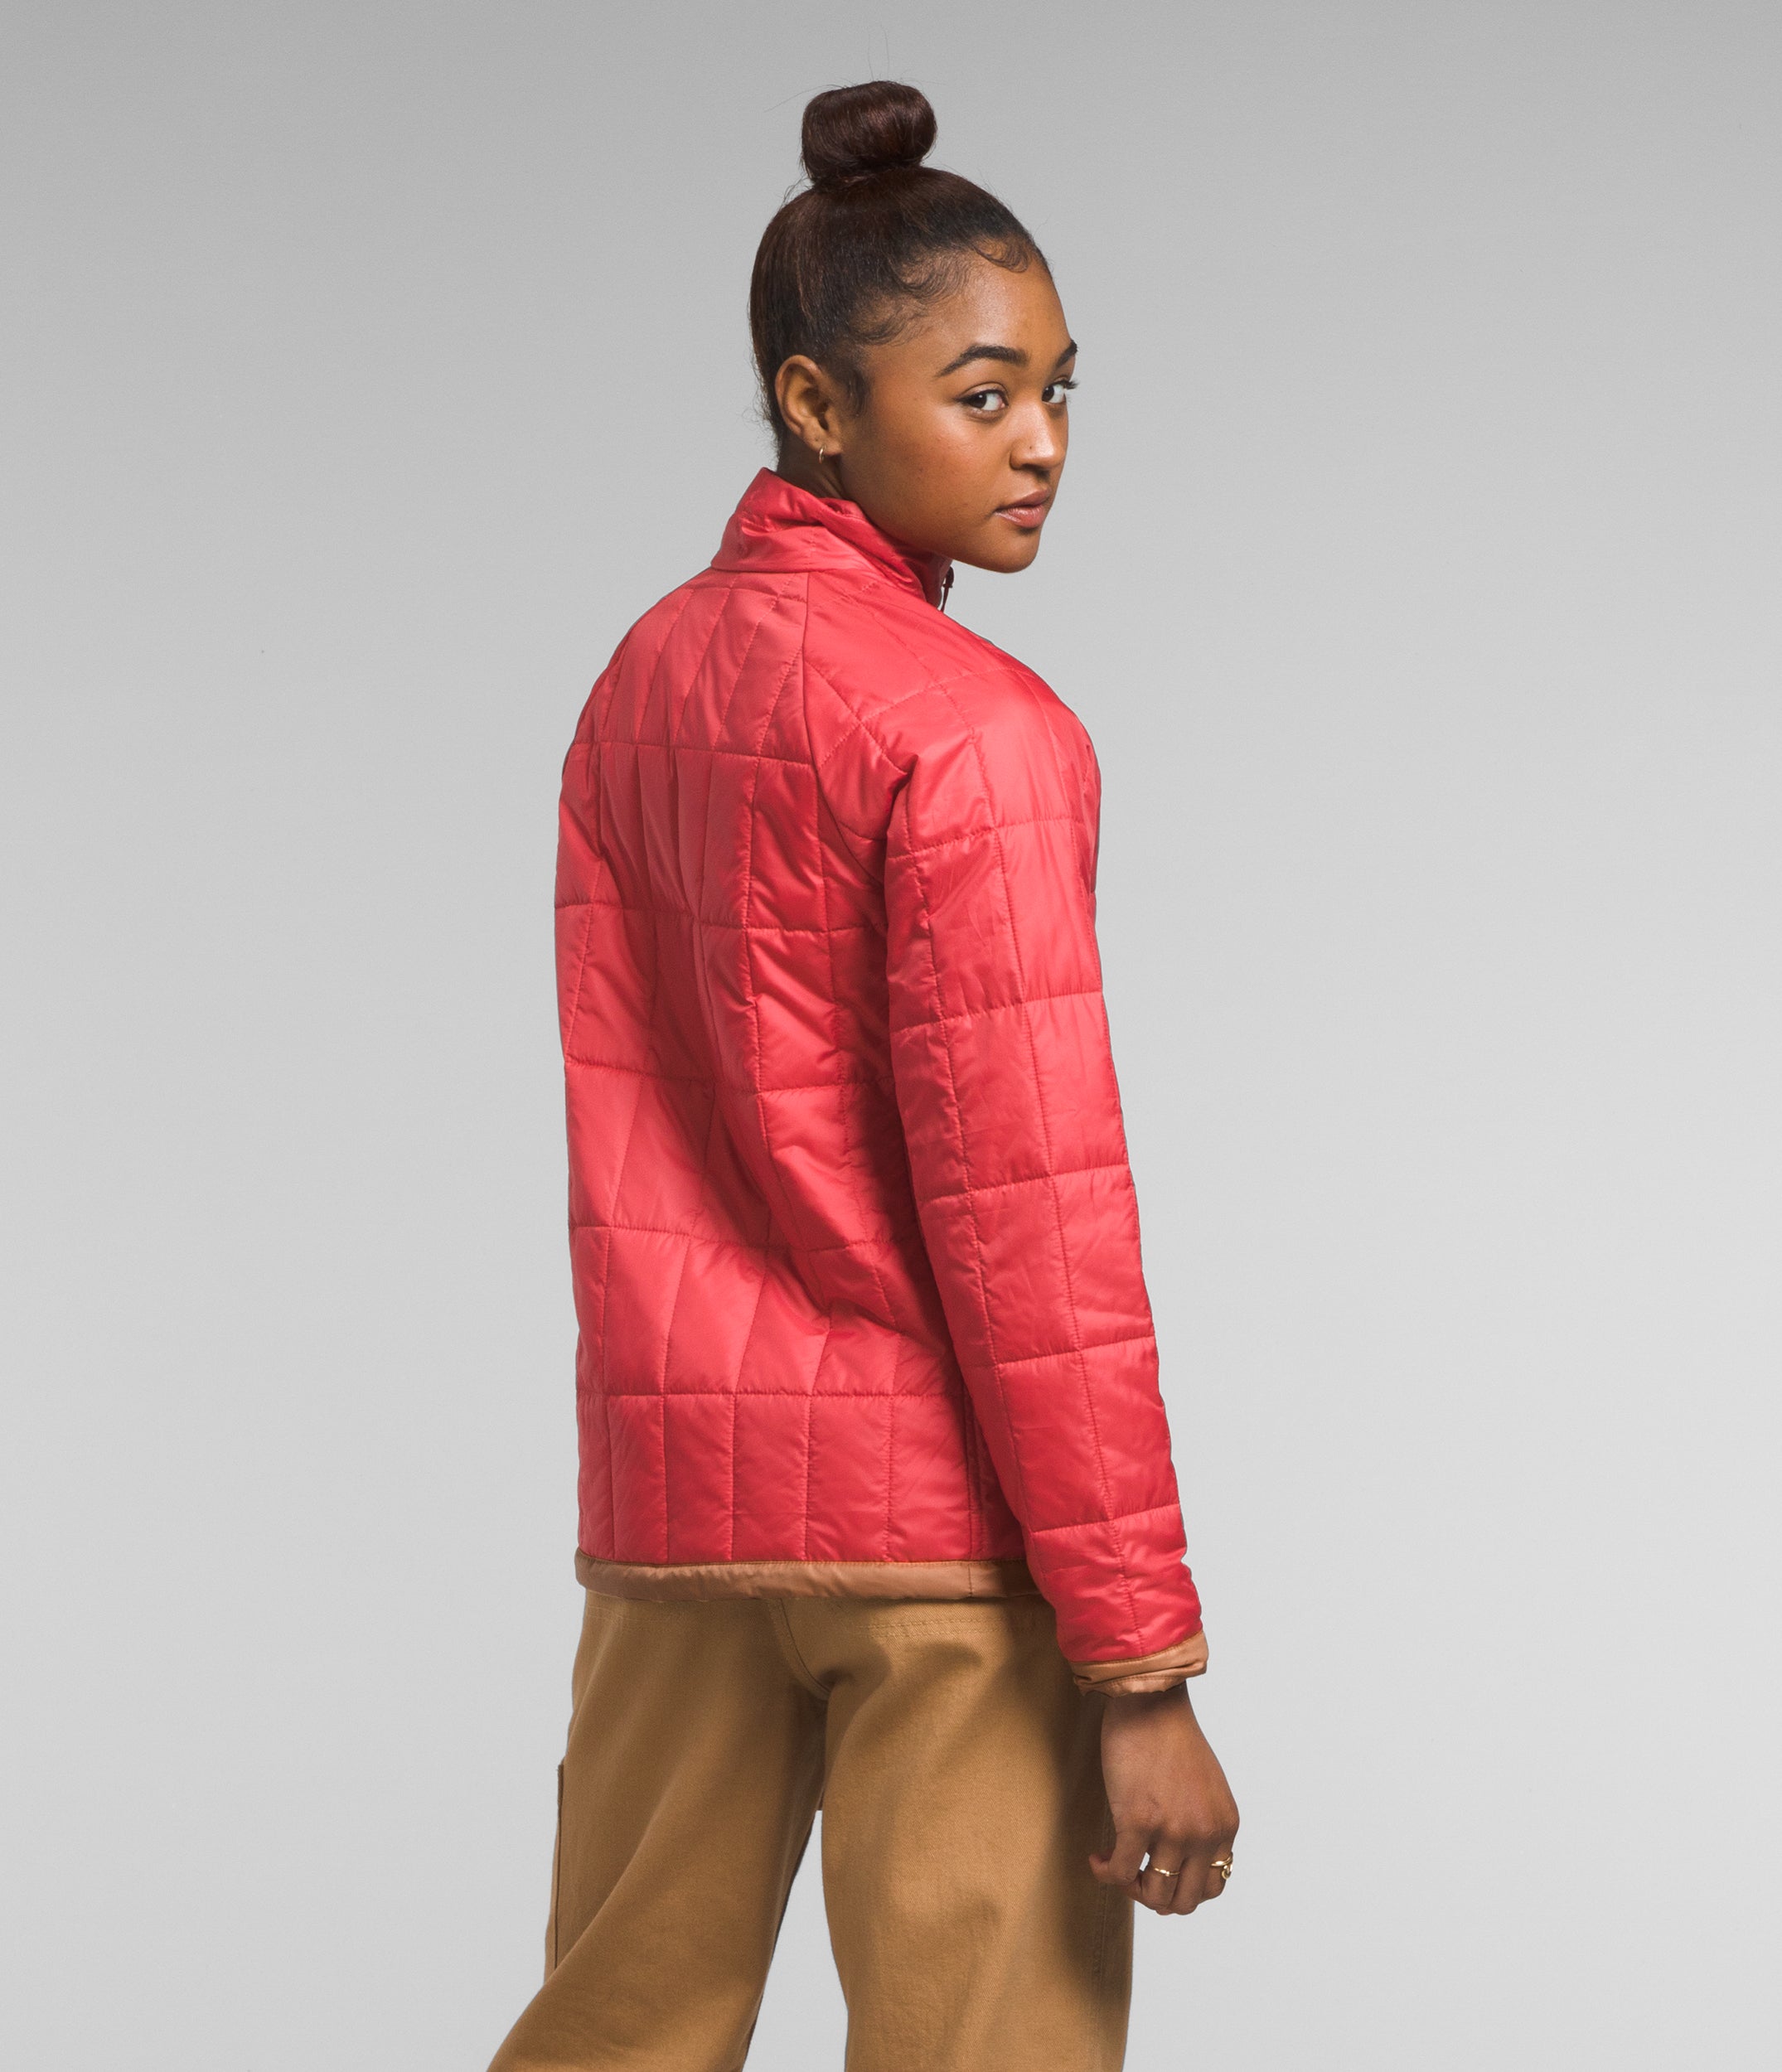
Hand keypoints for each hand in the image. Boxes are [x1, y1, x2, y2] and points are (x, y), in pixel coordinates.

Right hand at [1090, 1684, 1238, 1915]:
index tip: (1159, 1871)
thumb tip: (1177, 1862)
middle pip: (1184, 1902)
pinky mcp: (1137, 1822)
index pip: (1212, 1887)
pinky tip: (1097, 1857)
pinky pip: (1120, 1874)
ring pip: (1154, 1895)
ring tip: (1115, 1864)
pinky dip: (1105, 1873)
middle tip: (1135, 1874)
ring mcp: (1172, 1831)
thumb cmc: (1170, 1735)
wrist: (1150, 1701)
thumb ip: (1202, 1822)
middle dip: (1156, 1896)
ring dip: (1130, 1888)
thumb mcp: (1206, 1787)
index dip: (1182, 1888)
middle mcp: (1205, 1834)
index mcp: (1224, 1825)